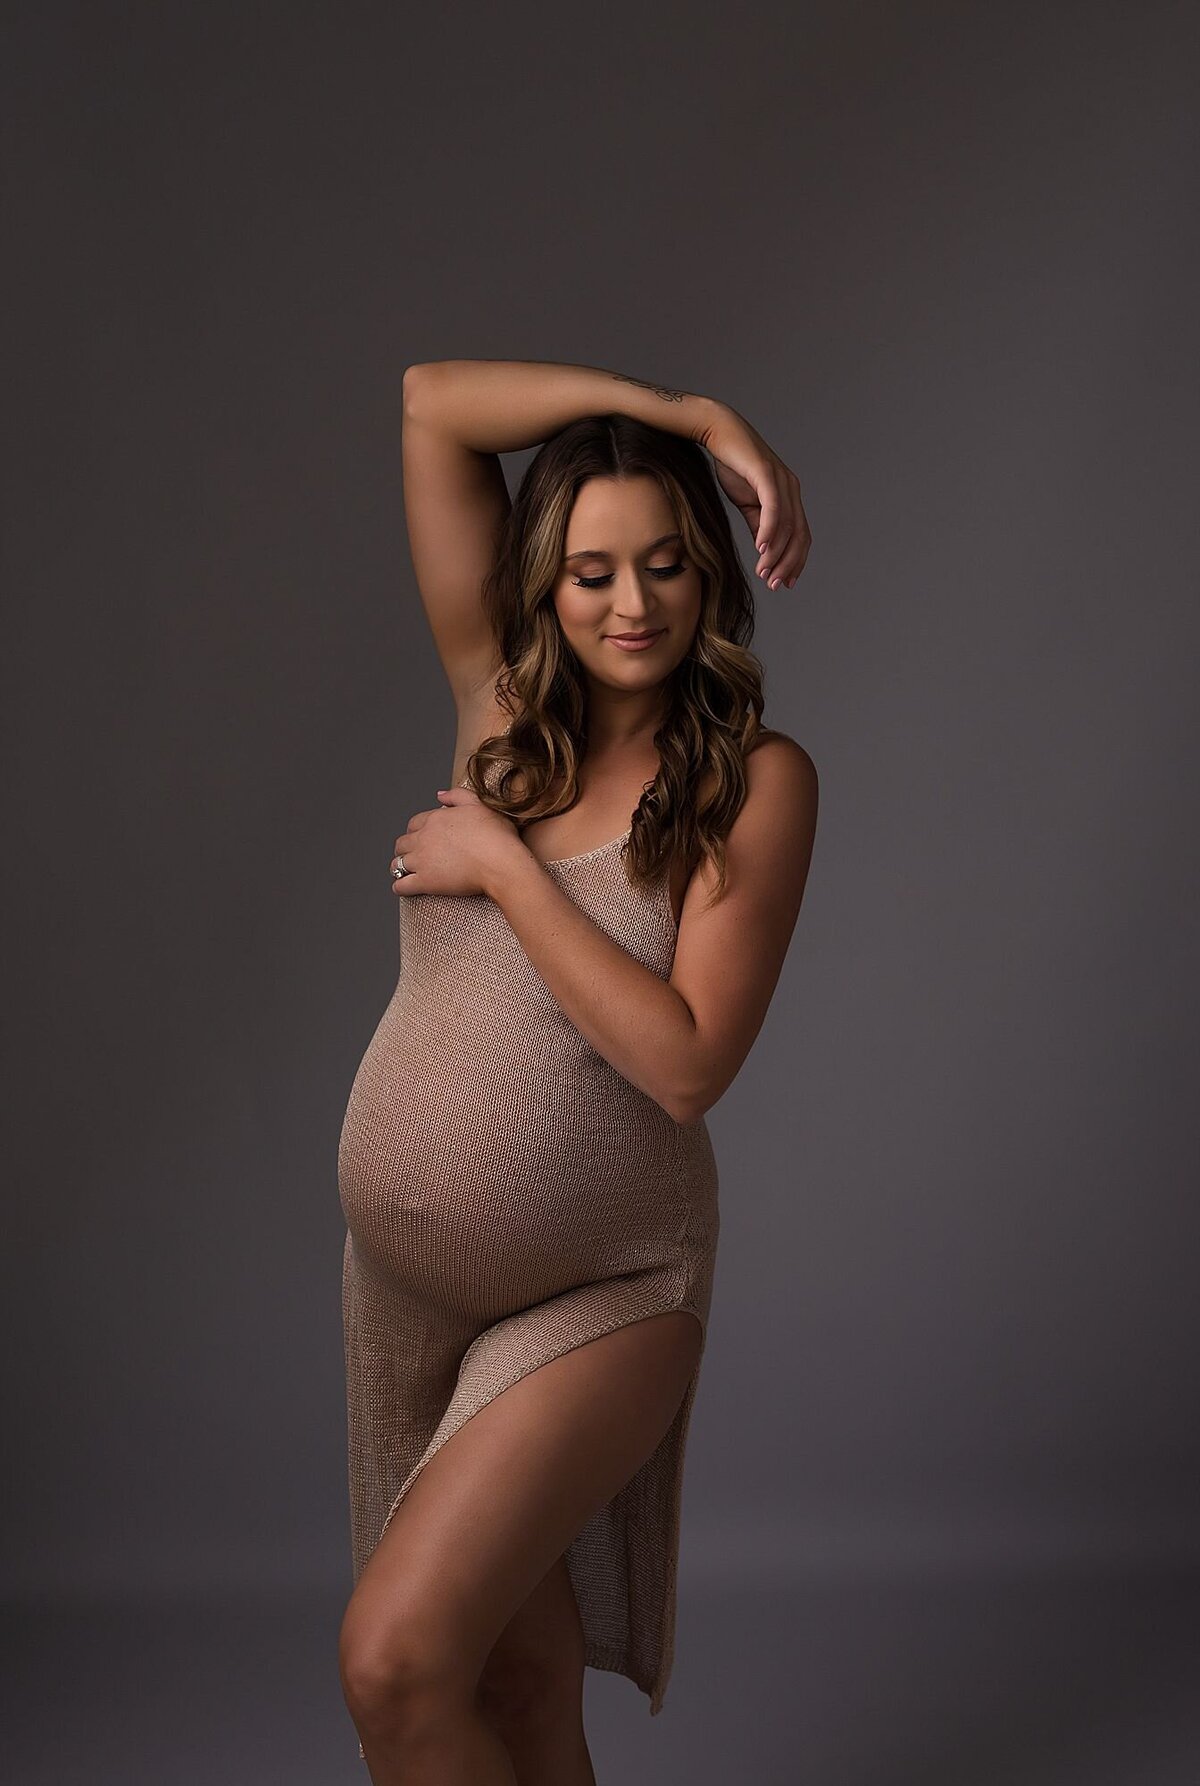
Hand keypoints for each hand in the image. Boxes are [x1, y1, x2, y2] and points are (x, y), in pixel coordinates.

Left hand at [390, 787, 523, 897]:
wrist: (501, 861)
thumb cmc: (496, 835)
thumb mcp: (479, 804)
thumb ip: (457, 796)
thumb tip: (439, 795)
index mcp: (436, 819)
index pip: (414, 823)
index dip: (416, 831)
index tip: (422, 838)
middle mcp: (424, 838)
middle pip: (402, 843)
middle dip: (405, 849)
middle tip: (413, 856)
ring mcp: (422, 860)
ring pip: (397, 864)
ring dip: (399, 867)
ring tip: (405, 872)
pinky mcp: (425, 881)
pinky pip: (401, 885)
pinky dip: (400, 887)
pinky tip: (404, 888)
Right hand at [698, 402, 811, 590]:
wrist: (719, 432)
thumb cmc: (733, 464)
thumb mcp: (746, 502)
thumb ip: (758, 524)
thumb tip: (764, 549)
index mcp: (788, 497)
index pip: (800, 535)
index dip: (795, 561)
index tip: (785, 583)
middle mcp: (791, 489)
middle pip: (798, 534)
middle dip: (789, 563)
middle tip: (776, 585)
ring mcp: (782, 480)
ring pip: (787, 525)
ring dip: (776, 553)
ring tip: (765, 573)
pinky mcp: (767, 473)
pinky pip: (773, 507)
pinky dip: (769, 530)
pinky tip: (761, 548)